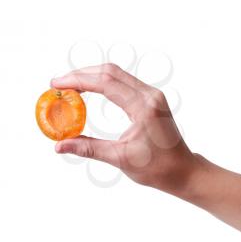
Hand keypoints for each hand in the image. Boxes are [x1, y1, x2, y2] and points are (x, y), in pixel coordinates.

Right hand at [51, 63, 195, 191]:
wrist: (183, 170)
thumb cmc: (157, 168)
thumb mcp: (120, 158)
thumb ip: (88, 148)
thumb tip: (60, 145)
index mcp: (143, 107)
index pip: (105, 83)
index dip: (78, 80)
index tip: (57, 84)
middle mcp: (150, 95)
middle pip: (110, 72)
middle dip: (82, 74)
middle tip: (60, 84)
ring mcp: (152, 94)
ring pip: (117, 74)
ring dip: (92, 76)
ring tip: (71, 86)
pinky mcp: (151, 98)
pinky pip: (124, 82)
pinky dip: (104, 82)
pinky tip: (91, 90)